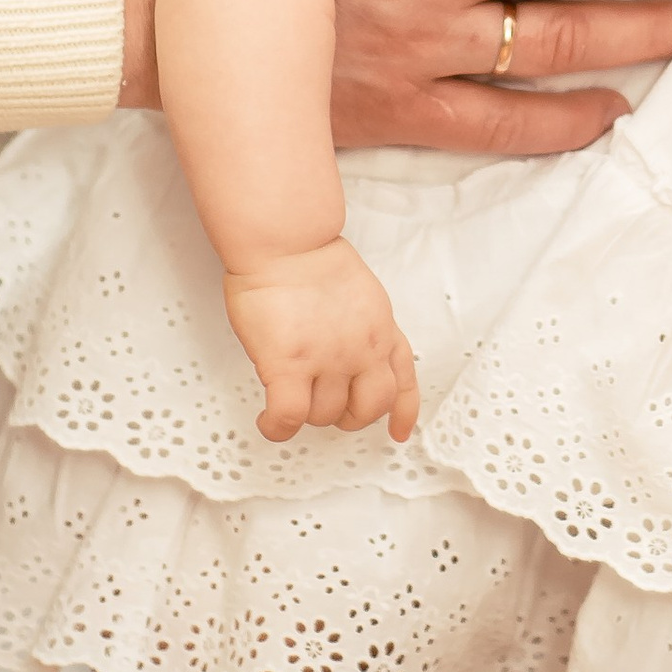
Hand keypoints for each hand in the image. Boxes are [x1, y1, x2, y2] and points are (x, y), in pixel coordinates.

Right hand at [223, 240, 419, 443]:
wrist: (287, 240)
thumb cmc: (310, 255)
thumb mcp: (364, 295)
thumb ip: (365, 327)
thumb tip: (352, 351)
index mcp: (381, 330)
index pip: (403, 381)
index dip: (403, 413)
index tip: (398, 431)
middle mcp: (362, 350)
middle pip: (368, 409)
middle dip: (348, 416)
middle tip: (328, 407)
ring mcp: (327, 360)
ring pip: (325, 415)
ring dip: (307, 415)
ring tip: (290, 399)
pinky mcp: (289, 366)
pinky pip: (288, 417)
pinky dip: (277, 428)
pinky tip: (268, 422)